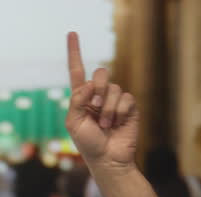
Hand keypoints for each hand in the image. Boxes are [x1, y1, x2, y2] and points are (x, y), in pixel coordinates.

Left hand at [65, 33, 138, 168]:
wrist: (108, 159)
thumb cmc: (88, 144)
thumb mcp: (74, 123)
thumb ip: (77, 101)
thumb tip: (88, 85)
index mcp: (82, 98)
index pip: (77, 71)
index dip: (74, 52)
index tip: (71, 33)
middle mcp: (98, 95)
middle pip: (100, 73)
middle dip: (98, 88)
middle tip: (95, 107)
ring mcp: (115, 100)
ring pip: (114, 88)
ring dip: (108, 108)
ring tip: (106, 125)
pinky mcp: (129, 107)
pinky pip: (126, 98)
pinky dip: (119, 111)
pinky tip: (117, 124)